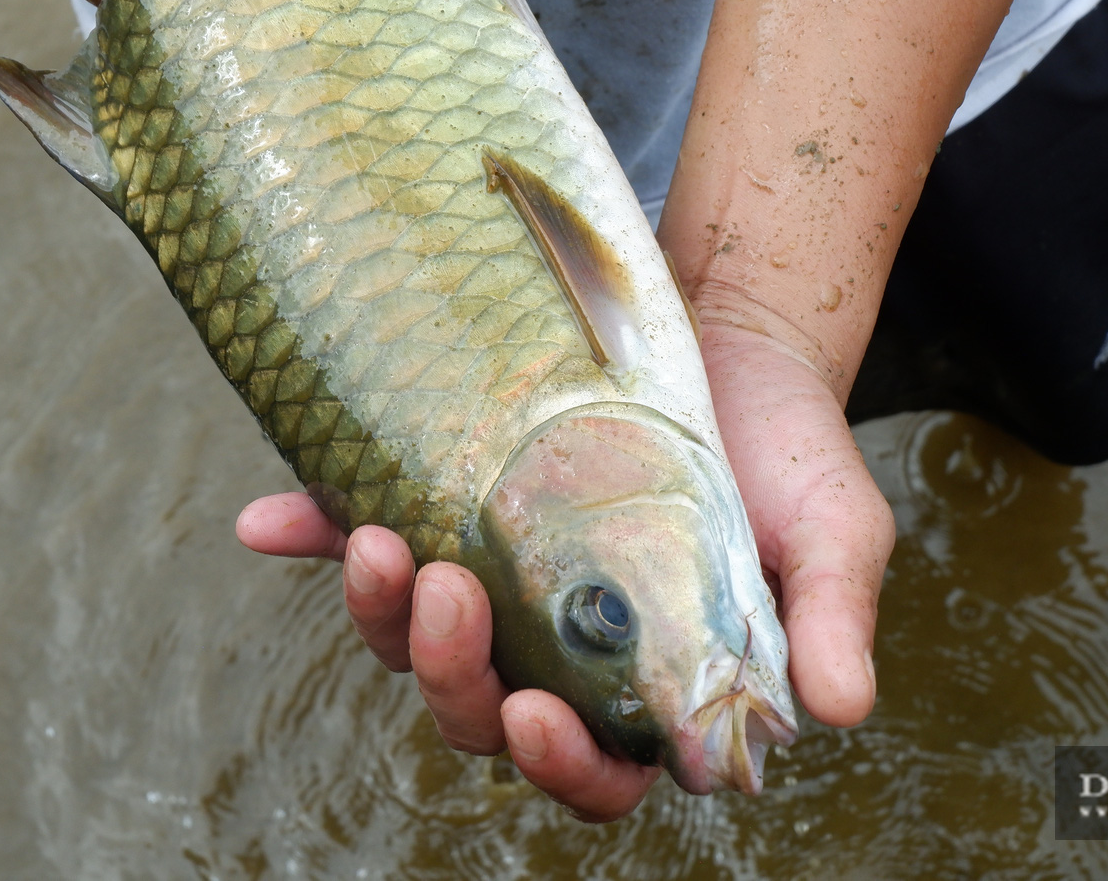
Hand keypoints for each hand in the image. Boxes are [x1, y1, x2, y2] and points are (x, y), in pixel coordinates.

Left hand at [237, 318, 894, 824]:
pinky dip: (311, 533)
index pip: (598, 768)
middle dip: (451, 676)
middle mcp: (560, 650)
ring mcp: (500, 580)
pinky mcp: (455, 507)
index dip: (558, 765)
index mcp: (652, 687)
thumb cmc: (791, 449)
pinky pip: (368, 530)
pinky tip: (265, 522)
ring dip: (379, 615)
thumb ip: (834, 622)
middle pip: (483, 712)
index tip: (534, 711)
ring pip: (415, 640)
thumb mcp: (836, 532)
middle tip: (449, 592)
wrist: (735, 337)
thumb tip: (842, 713)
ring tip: (379, 548)